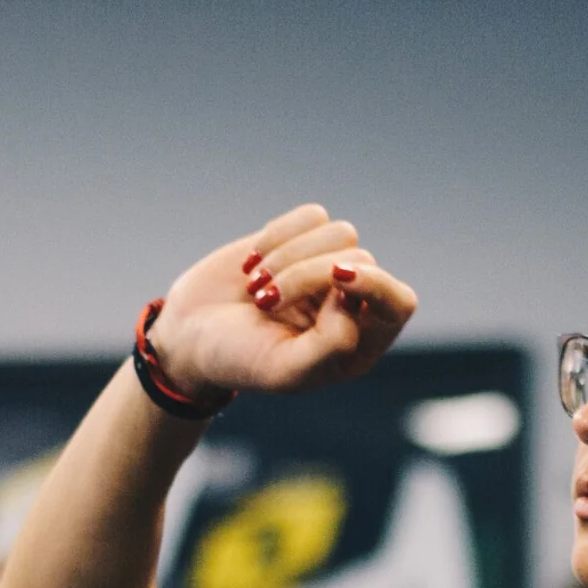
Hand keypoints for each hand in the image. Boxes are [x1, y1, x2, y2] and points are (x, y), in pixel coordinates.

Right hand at [147, 204, 417, 401]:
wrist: (189, 335)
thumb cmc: (239, 361)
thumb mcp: (284, 370)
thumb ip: (332, 345)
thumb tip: (354, 297)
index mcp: (359, 344)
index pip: (398, 302)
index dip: (375, 283)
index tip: (336, 278)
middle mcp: (352, 304)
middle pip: (362, 260)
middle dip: (307, 275)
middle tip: (264, 302)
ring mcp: (329, 268)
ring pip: (340, 233)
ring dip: (290, 256)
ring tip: (256, 289)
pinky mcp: (303, 240)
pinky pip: (312, 216)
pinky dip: (278, 235)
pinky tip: (250, 265)